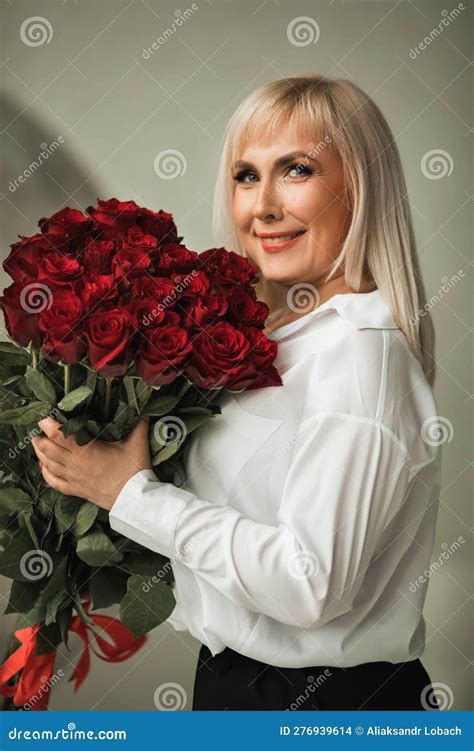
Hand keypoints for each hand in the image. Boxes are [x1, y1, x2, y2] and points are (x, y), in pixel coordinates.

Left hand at [31, 416, 151, 510]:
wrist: (135, 499)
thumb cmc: (134, 470)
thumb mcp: (137, 443)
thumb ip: (138, 422)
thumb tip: (142, 406)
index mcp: (86, 450)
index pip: (59, 435)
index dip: (48, 425)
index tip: (43, 417)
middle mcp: (75, 464)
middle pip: (48, 449)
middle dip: (40, 437)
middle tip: (38, 428)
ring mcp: (74, 478)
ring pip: (48, 464)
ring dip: (40, 452)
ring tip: (36, 442)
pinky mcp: (77, 490)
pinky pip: (55, 482)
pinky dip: (46, 473)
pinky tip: (43, 467)